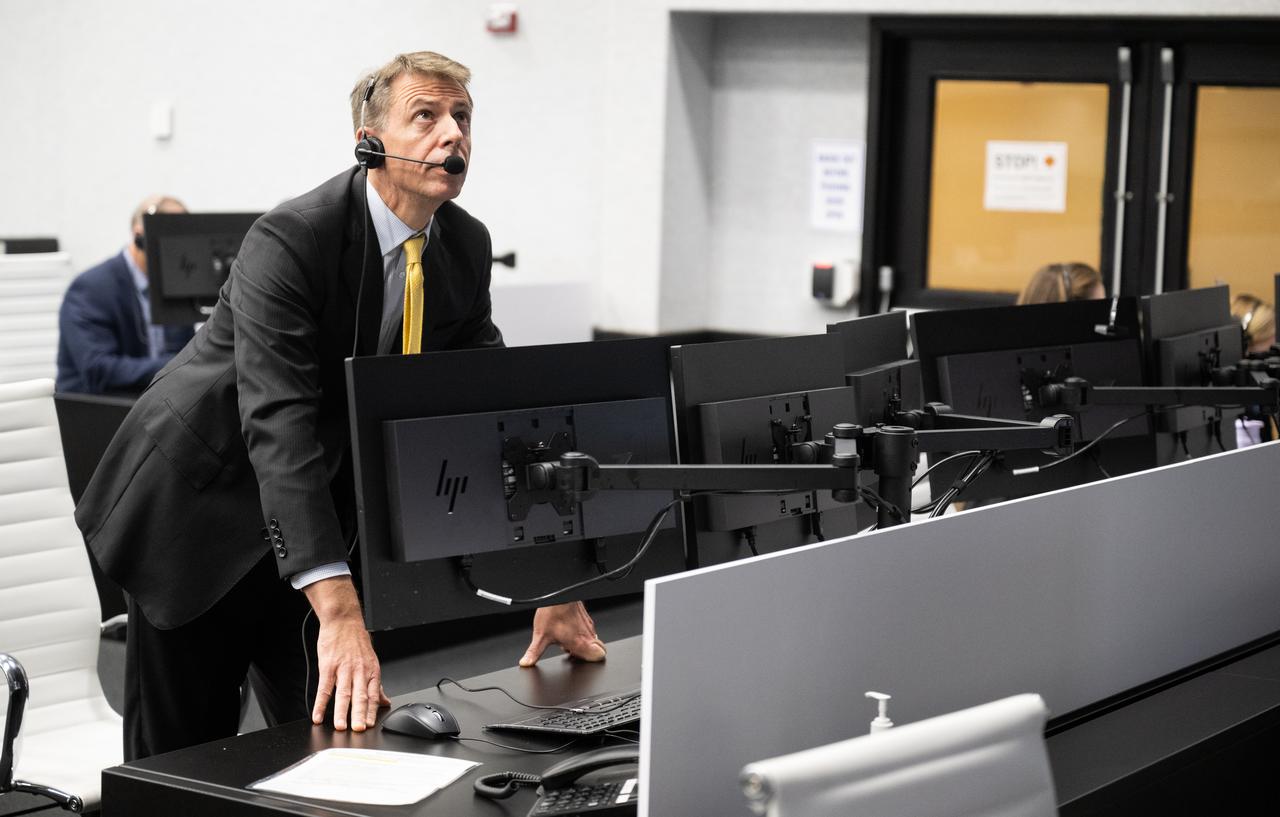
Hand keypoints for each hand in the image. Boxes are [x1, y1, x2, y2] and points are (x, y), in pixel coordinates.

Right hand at [302, 576, 390, 730]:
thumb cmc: (356, 641)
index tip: (369, 725)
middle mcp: (359, 671)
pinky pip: (324, 687)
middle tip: (358, 730)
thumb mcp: (371, 661)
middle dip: (360, 714)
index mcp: (371, 671)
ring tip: (340, 726)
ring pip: (343, 693)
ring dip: (341, 712)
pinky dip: (320, 703)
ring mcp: (343, 668)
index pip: (373, 695)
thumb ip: (376, 685)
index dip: (372, 711)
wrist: (343, 621)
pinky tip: (318, 715)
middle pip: (360, 696)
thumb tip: (385, 702)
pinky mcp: (328, 666)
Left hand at [519, 601, 606, 666]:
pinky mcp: (586, 618)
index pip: (599, 656)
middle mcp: (587, 635)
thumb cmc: (553, 612)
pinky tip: (568, 631)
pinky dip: (582, 634)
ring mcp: (588, 626)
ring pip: (593, 640)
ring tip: (568, 641)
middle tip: (572, 653)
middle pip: (598, 651)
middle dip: (586, 655)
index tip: (576, 660)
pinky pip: (589, 631)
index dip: (590, 662)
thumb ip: (534, 652)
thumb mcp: (540, 635)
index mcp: (579, 642)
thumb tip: (526, 663)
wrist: (558, 594)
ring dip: (583, 644)